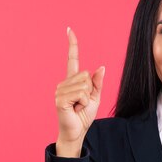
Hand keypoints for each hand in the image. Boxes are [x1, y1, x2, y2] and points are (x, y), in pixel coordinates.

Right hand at [55, 27, 104, 144]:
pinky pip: (81, 93)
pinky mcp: (60, 99)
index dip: (72, 45)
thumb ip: (97, 83)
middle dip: (90, 90)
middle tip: (82, 103)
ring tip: (78, 106)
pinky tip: (75, 109)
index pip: (72, 59)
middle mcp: (64, 83)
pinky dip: (83, 102)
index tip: (69, 30)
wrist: (77, 131)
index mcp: (72, 81)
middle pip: (86, 75)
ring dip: (86, 98)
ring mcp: (60, 90)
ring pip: (84, 84)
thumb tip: (101, 67)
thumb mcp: (95, 97)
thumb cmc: (84, 115)